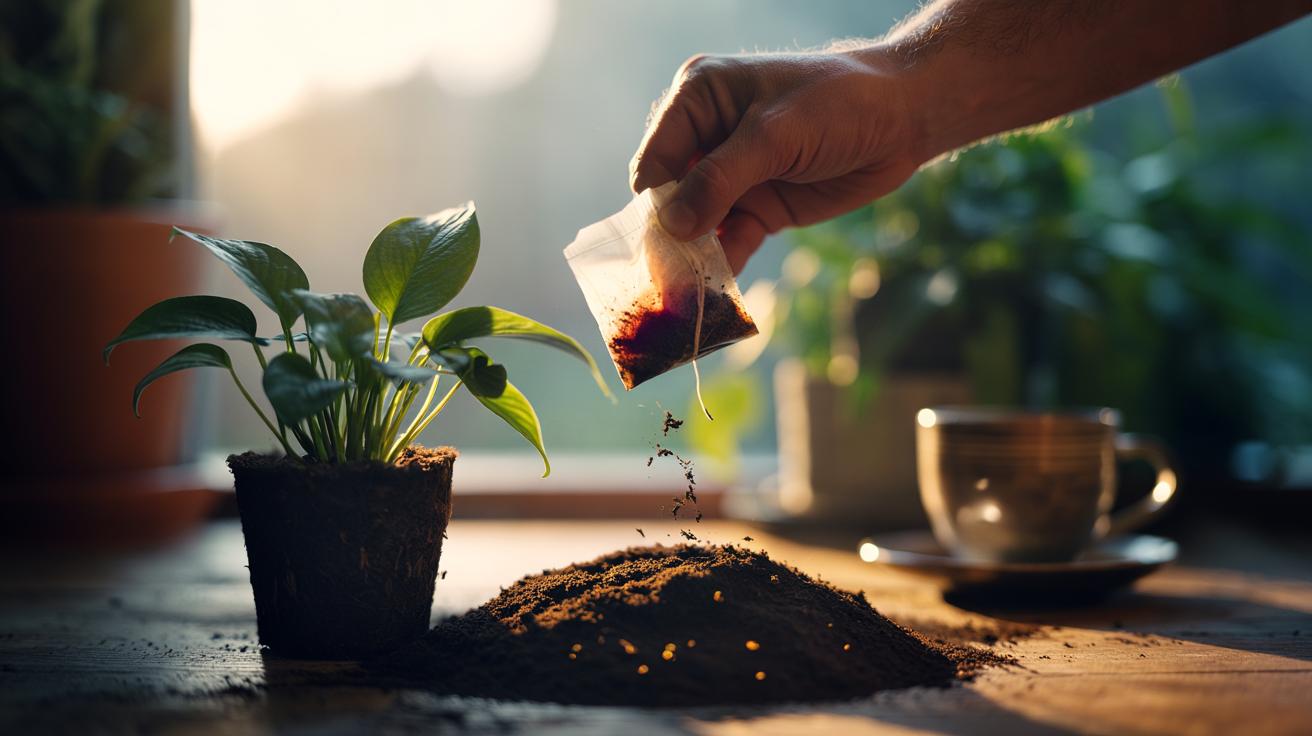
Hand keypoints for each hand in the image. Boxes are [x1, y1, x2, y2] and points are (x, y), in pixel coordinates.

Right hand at [629, 49, 923, 272]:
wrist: (904, 120)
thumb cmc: (838, 103)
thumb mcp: (774, 135)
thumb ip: (720, 179)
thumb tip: (671, 226)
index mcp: (699, 99)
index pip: (658, 158)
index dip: (655, 202)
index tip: (658, 245)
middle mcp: (708, 136)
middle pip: (671, 197)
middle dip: (670, 237)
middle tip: (665, 283)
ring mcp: (732, 176)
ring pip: (698, 225)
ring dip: (693, 258)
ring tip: (685, 297)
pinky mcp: (758, 207)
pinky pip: (729, 241)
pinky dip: (723, 266)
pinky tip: (716, 296)